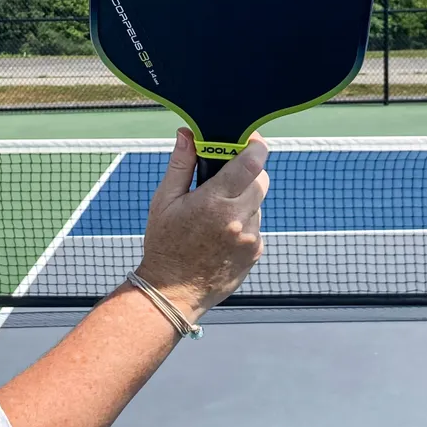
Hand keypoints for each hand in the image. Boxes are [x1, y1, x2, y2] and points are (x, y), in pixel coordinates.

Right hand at [135, 128, 269, 317]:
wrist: (173, 292)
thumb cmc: (164, 244)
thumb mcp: (164, 201)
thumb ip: (180, 164)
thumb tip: (187, 134)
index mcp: (214, 202)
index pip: (251, 163)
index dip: (255, 145)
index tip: (250, 140)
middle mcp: (237, 220)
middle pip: (262, 179)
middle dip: (249, 171)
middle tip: (228, 175)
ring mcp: (250, 238)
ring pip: (259, 203)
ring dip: (245, 199)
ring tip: (217, 213)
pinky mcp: (255, 252)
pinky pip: (256, 226)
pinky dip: (244, 222)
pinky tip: (221, 233)